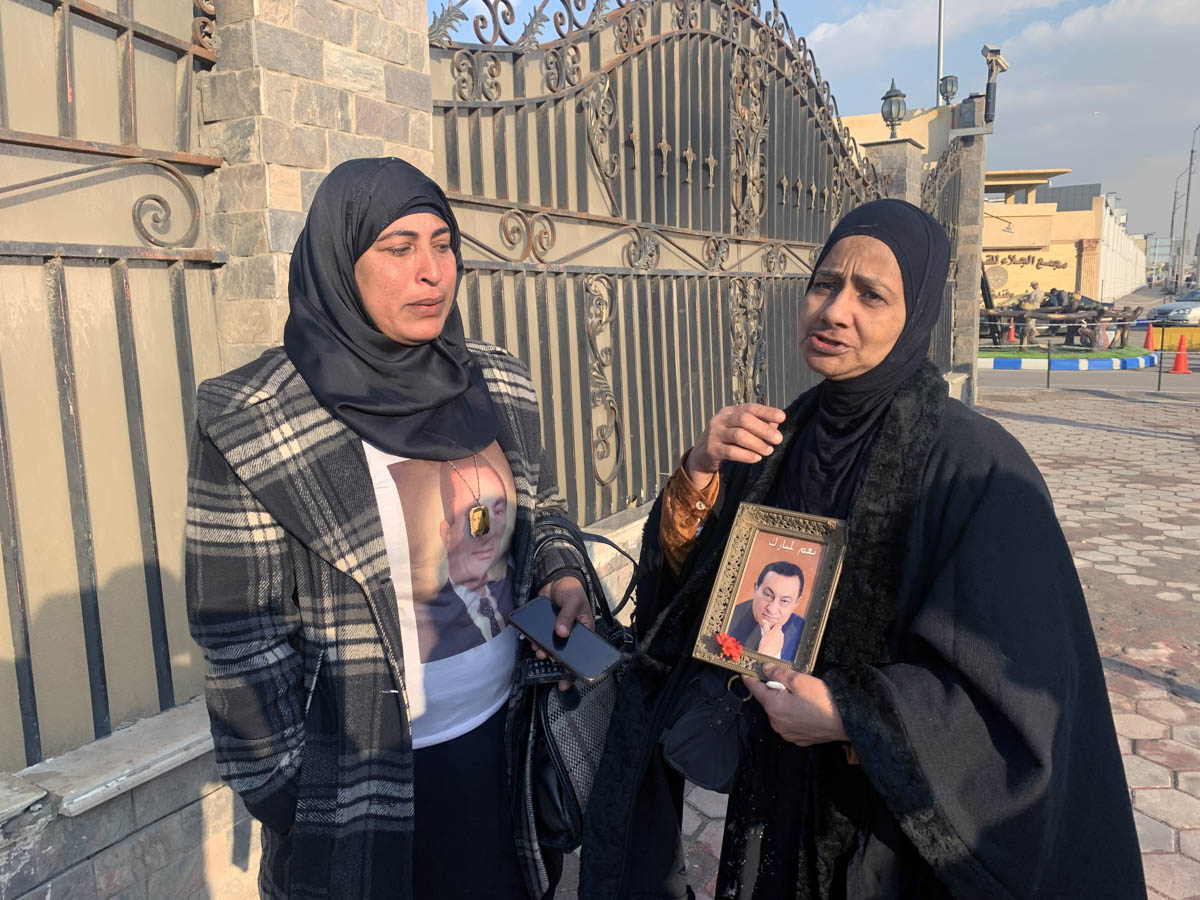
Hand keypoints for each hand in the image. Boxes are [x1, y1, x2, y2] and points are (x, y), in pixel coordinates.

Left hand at [535, 574, 592, 690]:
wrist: (557, 580)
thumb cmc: (572, 591)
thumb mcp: (573, 601)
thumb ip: (567, 615)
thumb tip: (561, 632)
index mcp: (583, 633)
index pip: (580, 656)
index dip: (573, 672)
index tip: (564, 683)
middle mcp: (569, 636)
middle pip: (562, 656)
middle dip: (554, 662)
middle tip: (546, 660)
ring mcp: (555, 633)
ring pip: (549, 648)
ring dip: (543, 652)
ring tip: (539, 651)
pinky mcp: (543, 627)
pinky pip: (538, 638)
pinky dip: (534, 641)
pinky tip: (531, 640)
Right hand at [685, 404, 785, 490]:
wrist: (701, 455)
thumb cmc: (727, 440)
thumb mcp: (740, 429)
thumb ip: (757, 425)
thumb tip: (776, 423)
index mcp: (729, 411)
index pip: (750, 408)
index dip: (767, 412)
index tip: (782, 417)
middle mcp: (720, 420)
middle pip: (744, 419)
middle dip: (763, 429)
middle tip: (778, 439)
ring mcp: (714, 434)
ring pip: (738, 435)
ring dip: (757, 443)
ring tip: (769, 451)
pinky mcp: (711, 450)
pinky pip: (731, 452)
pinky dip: (746, 455)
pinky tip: (757, 458)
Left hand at [742, 663, 847, 746]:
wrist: (846, 722)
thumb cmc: (823, 699)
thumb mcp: (799, 680)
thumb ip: (778, 673)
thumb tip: (765, 669)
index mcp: (773, 707)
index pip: (754, 689)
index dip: (750, 677)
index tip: (746, 670)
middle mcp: (776, 723)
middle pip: (767, 701)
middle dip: (773, 689)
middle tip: (790, 682)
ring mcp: (786, 733)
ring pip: (778, 712)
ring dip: (783, 703)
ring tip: (801, 697)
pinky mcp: (797, 739)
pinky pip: (788, 723)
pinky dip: (792, 715)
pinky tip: (806, 709)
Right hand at [758, 623, 784, 658]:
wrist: (767, 653)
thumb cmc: (766, 643)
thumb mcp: (764, 632)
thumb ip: (765, 626)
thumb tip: (764, 620)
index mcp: (778, 630)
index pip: (778, 624)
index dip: (774, 625)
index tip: (770, 627)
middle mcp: (781, 635)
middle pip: (778, 631)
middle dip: (773, 631)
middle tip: (767, 633)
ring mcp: (781, 641)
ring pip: (778, 637)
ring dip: (774, 637)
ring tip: (768, 639)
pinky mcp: (781, 646)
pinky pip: (778, 642)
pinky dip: (775, 642)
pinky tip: (770, 644)